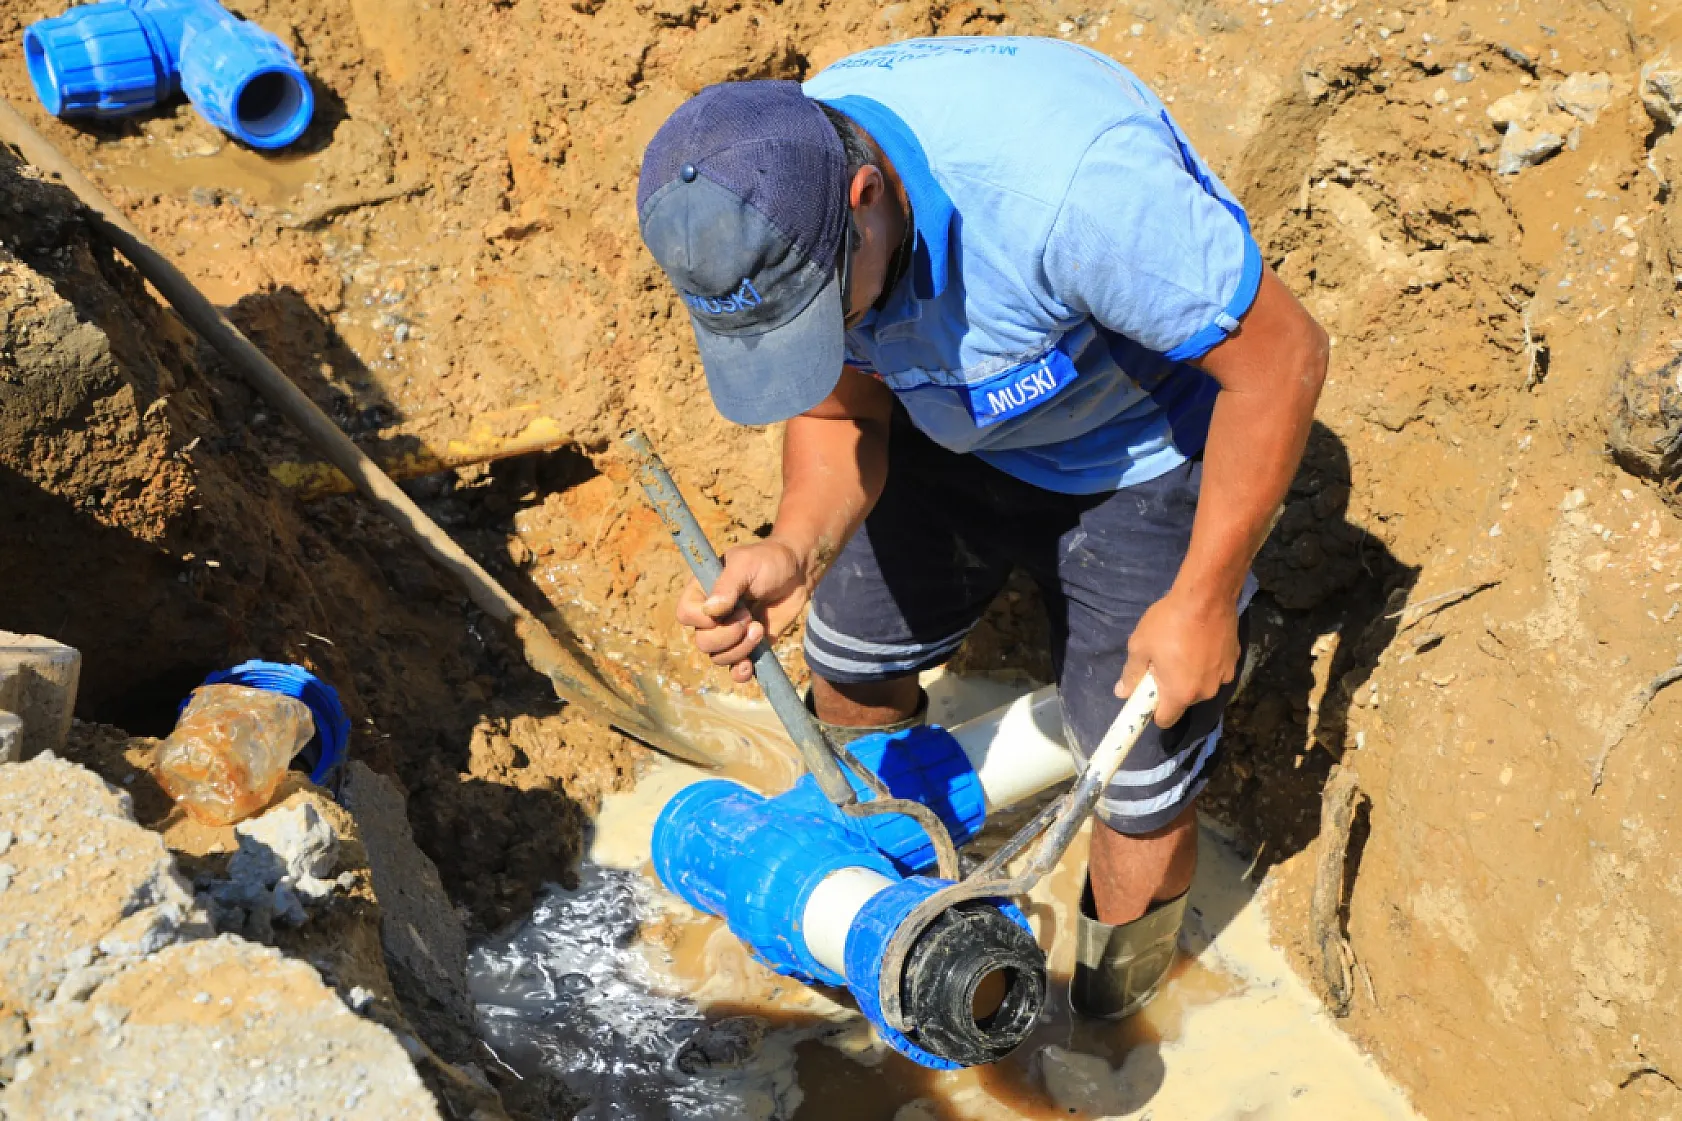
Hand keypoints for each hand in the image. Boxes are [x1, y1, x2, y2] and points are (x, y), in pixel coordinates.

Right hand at [675, 538, 810, 683]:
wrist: (796, 573)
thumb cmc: (768, 561)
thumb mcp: (746, 564)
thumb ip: (727, 586)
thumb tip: (711, 612)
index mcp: (702, 591)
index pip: (686, 615)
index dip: (703, 620)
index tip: (727, 610)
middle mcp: (711, 615)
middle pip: (703, 642)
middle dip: (728, 635)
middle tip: (749, 618)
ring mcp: (729, 633)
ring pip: (718, 657)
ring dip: (740, 649)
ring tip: (759, 629)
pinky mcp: (747, 646)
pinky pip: (734, 670)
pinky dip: (739, 672)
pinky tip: (749, 666)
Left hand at [1117, 591, 1240, 727]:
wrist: (1207, 595)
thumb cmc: (1168, 622)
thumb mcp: (1140, 646)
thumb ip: (1131, 674)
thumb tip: (1122, 692)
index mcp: (1181, 693)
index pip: (1165, 720)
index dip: (1153, 710)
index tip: (1147, 693)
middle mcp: (1206, 692)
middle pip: (1184, 701)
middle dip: (1172, 689)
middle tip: (1162, 662)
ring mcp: (1224, 677)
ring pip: (1201, 685)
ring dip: (1191, 675)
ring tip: (1183, 648)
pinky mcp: (1235, 660)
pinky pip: (1214, 670)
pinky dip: (1206, 663)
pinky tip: (1201, 643)